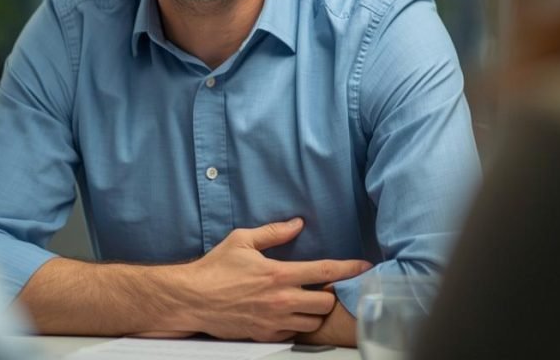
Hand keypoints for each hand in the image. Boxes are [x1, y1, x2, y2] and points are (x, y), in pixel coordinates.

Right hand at [182, 218, 371, 341]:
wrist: (195, 299)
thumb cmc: (216, 267)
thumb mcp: (242, 240)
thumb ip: (273, 232)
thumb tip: (297, 224)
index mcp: (279, 274)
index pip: (324, 272)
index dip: (349, 269)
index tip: (365, 266)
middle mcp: (282, 300)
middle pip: (326, 302)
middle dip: (329, 293)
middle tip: (320, 284)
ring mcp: (275, 321)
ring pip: (313, 321)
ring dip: (314, 310)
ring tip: (304, 298)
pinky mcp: (266, 336)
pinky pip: (294, 334)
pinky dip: (297, 323)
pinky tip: (287, 312)